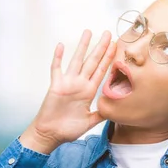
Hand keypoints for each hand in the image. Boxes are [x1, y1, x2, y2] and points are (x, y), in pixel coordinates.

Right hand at [20, 30, 115, 153]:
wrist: (51, 135)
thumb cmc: (68, 129)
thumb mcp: (90, 122)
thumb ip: (102, 114)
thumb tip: (116, 110)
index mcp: (89, 91)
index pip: (101, 71)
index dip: (109, 59)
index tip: (116, 46)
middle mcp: (80, 84)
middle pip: (92, 62)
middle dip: (100, 47)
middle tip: (108, 33)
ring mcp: (67, 83)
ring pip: (76, 61)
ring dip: (82, 47)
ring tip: (88, 32)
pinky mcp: (55, 85)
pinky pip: (56, 68)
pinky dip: (57, 57)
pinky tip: (60, 45)